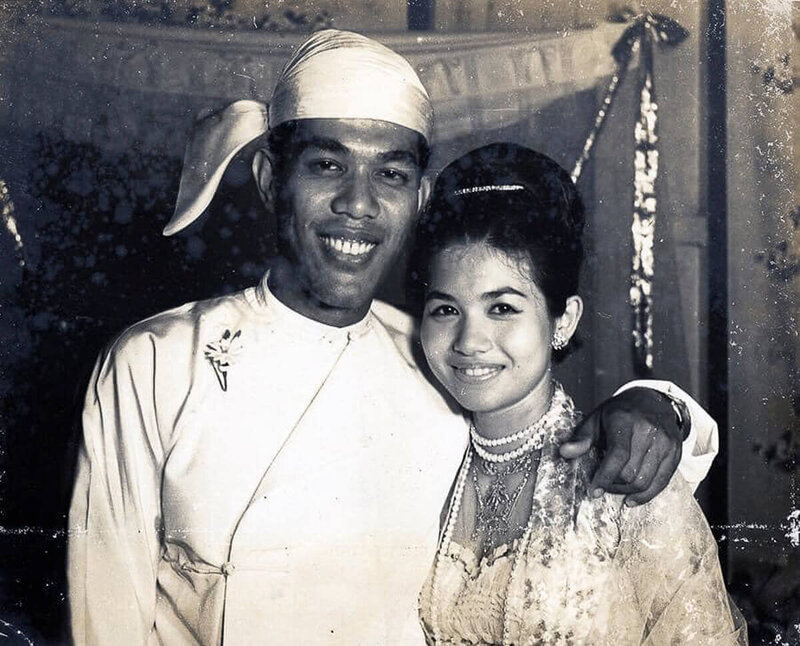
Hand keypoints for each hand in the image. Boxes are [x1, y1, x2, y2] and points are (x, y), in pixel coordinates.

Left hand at [559, 387, 683, 505]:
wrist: (654, 401)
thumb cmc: (620, 413)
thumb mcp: (596, 419)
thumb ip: (581, 438)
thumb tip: (564, 453)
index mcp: (625, 420)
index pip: (617, 456)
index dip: (604, 477)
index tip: (593, 491)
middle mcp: (648, 430)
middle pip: (630, 473)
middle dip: (613, 485)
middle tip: (602, 485)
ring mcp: (665, 442)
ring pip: (645, 481)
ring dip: (626, 491)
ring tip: (615, 487)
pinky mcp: (675, 453)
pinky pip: (661, 483)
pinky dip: (645, 495)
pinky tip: (632, 498)